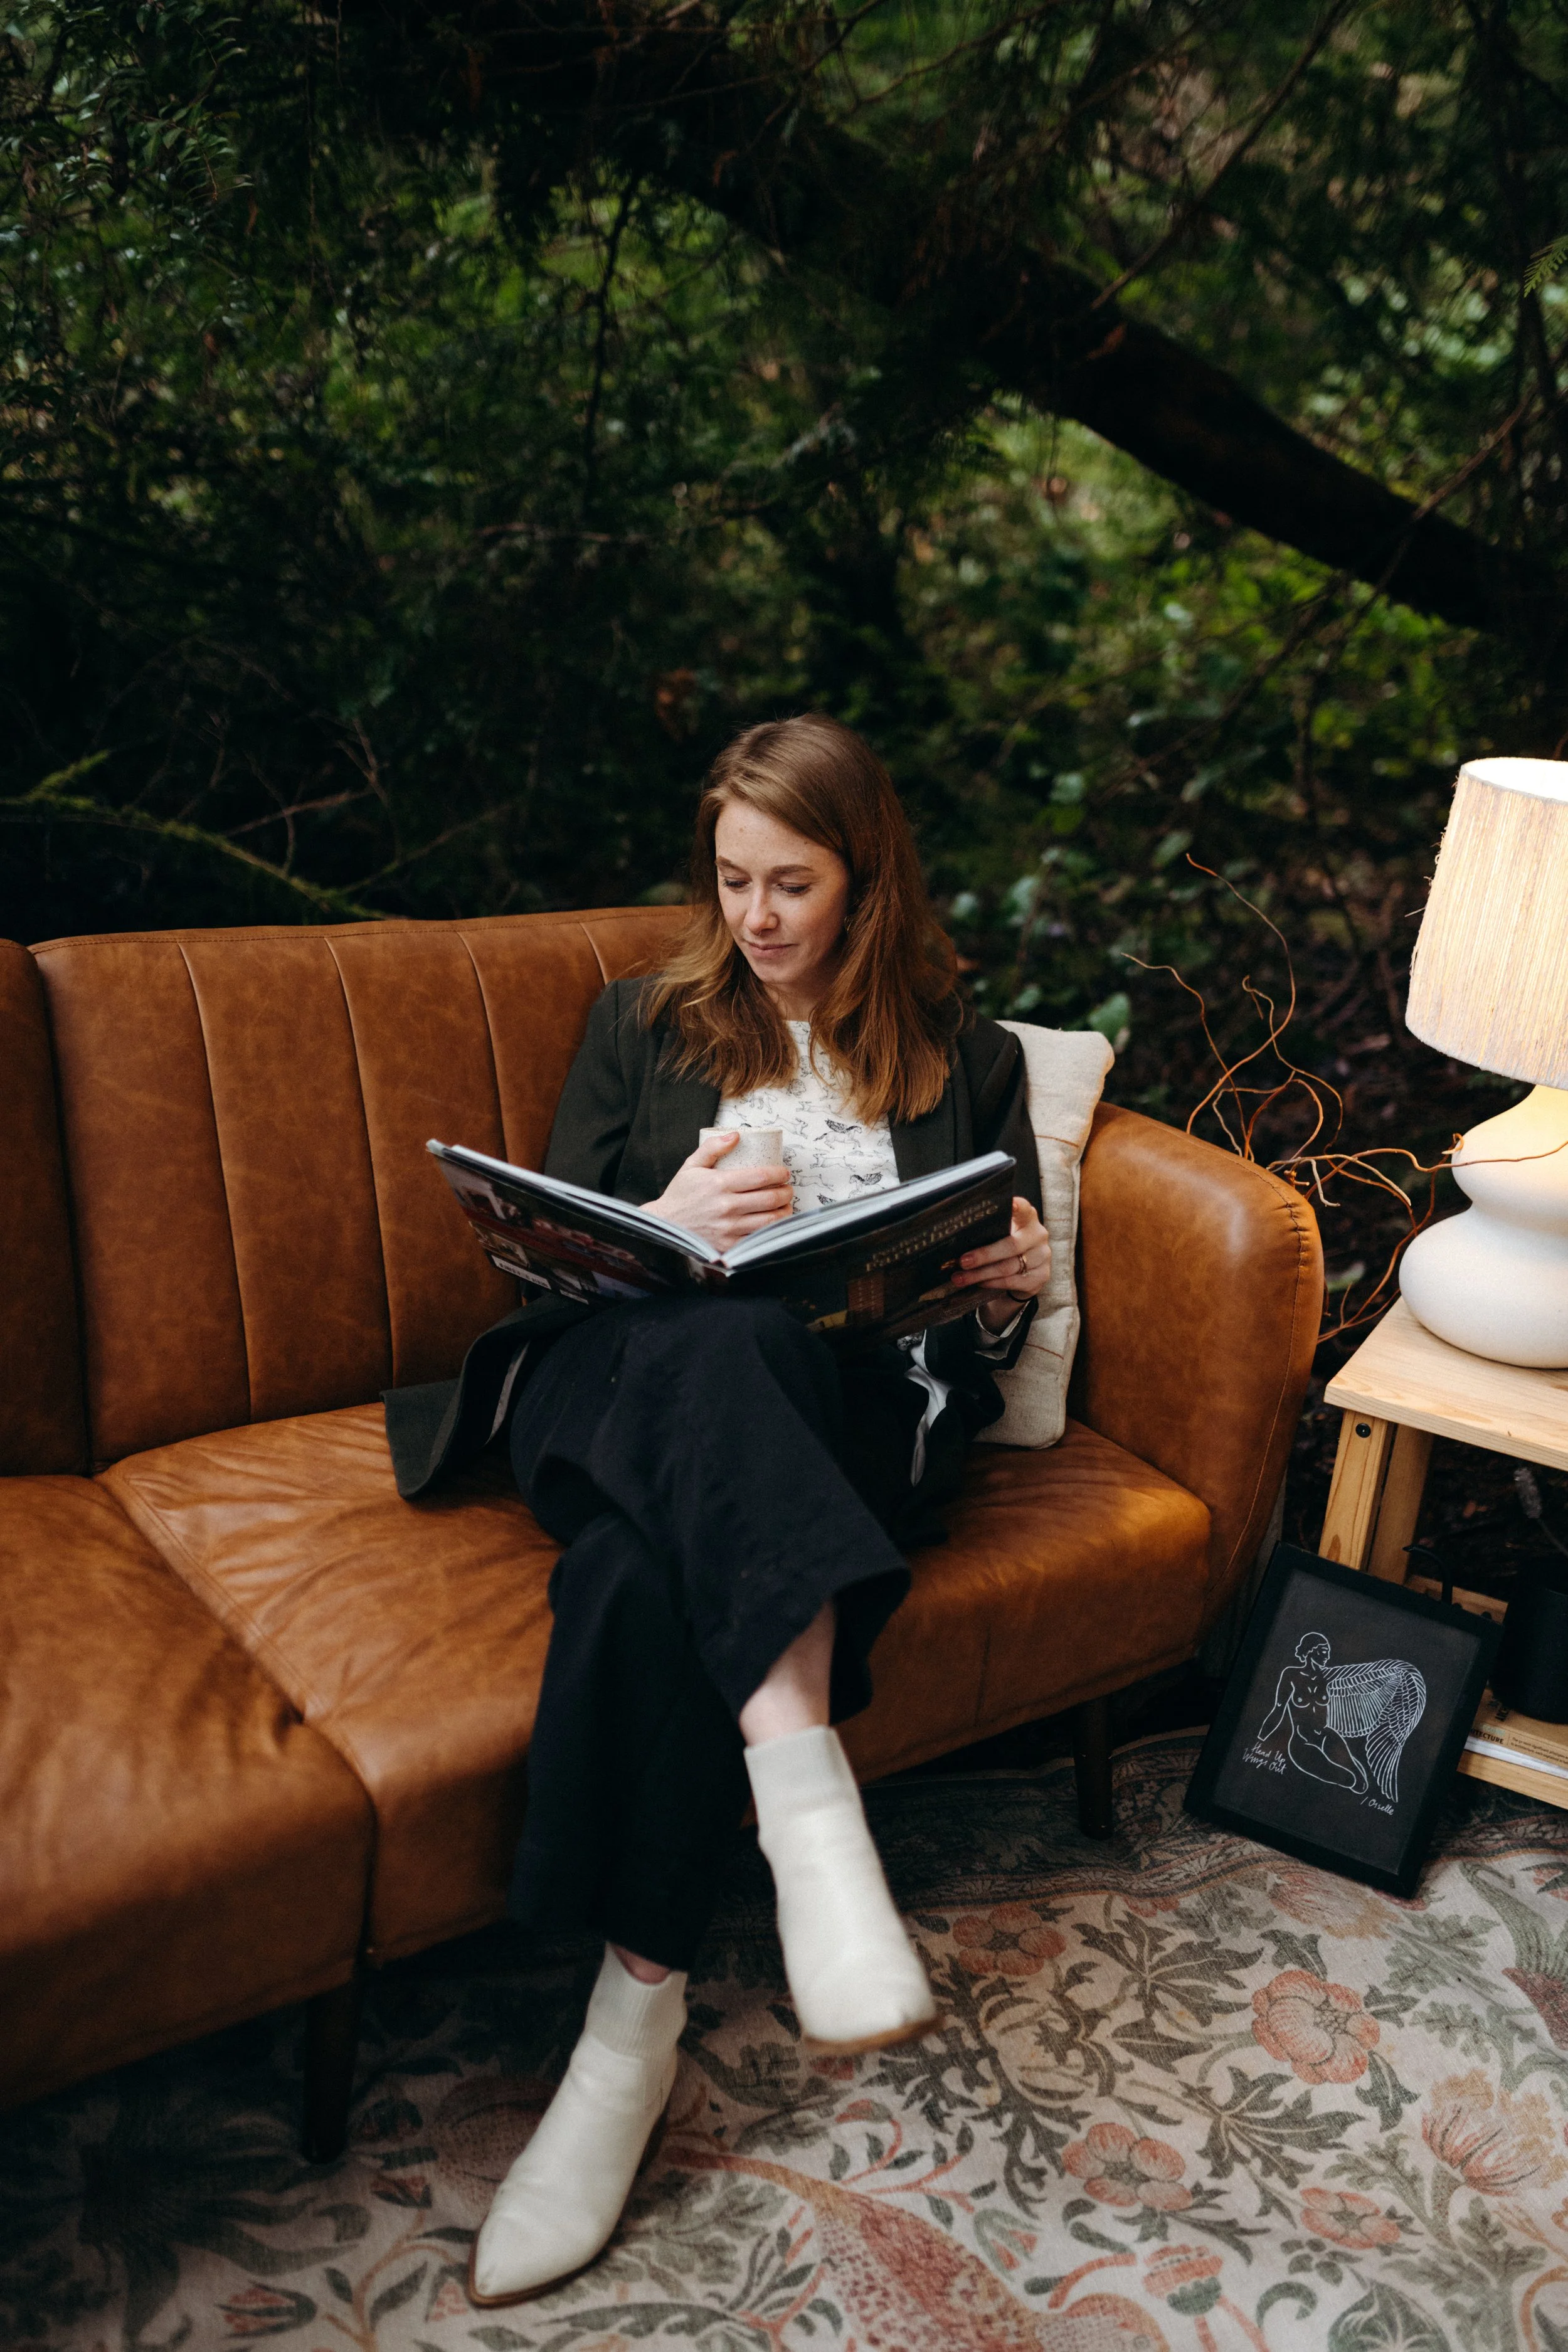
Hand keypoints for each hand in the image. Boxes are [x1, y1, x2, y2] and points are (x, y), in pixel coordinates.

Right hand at [644, 1131, 793, 1251]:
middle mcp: (726, 1207)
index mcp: (719, 1184)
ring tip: (785, 1205)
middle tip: (788, 1189)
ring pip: (769, 1221)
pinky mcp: (729, 1246)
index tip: (784, 1173)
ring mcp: (728, 1229)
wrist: (665, 1224)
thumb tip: (736, 1136)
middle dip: (786, 1192)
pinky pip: (758, 1239)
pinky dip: (771, 1231)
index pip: (760, 1176)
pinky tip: (774, 1224)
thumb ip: (713, 1147)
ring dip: (784, 1211)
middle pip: (769, 1199)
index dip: (779, 1174)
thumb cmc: (681, 1194)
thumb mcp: (692, 1165)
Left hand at [953, 1196, 1050, 1332]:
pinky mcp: (1041, 1276)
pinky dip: (992, 1283)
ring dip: (981, 1274)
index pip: (1024, 1209)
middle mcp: (1038, 1235)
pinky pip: (1013, 1281)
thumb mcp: (1000, 1235)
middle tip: (962, 1261)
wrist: (1026, 1272)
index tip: (1010, 1203)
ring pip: (1008, 1267)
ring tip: (961, 1278)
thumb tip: (955, 1238)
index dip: (1017, 1206)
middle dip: (984, 1255)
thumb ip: (988, 1232)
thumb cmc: (1005, 1248)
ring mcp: (1042, 1256)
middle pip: (1011, 1246)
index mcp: (1027, 1219)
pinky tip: (979, 1283)